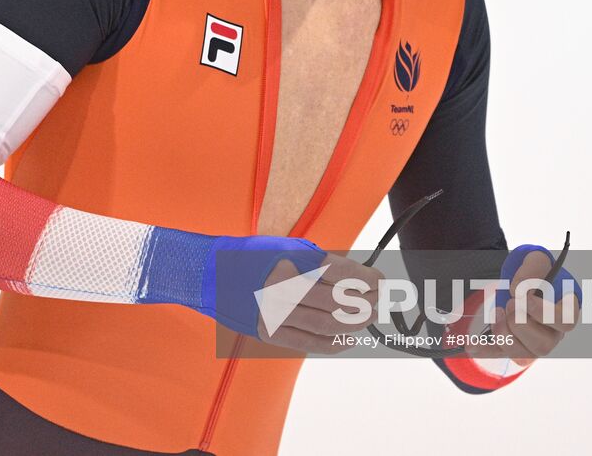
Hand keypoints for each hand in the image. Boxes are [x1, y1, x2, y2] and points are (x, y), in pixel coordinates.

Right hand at [253, 252, 384, 354]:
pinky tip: (348, 338)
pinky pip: (310, 343)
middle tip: (380, 303)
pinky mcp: (270, 332)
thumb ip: (319, 262)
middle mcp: (284, 287)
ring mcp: (276, 312)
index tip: (381, 282)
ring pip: (328, 324)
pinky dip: (335, 343)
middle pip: (339, 301)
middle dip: (367, 303)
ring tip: (368, 319)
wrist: (211, 275)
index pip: (341, 273)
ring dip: (355, 323)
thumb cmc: (253, 258)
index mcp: (291, 260)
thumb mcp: (286, 248)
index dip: (368, 280)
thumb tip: (356, 278)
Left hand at [472, 247, 579, 365]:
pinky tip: (471, 344)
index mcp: (566, 311)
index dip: (545, 314)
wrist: (521, 279)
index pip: (566, 322)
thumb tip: (518, 290)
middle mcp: (553, 332)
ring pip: (524, 354)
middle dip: (520, 324)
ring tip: (496, 310)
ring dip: (504, 333)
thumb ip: (531, 269)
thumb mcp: (536, 260)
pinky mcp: (515, 346)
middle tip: (510, 303)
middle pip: (544, 345)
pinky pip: (500, 354)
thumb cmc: (534, 271)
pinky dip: (485, 350)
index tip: (525, 298)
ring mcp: (534, 343)